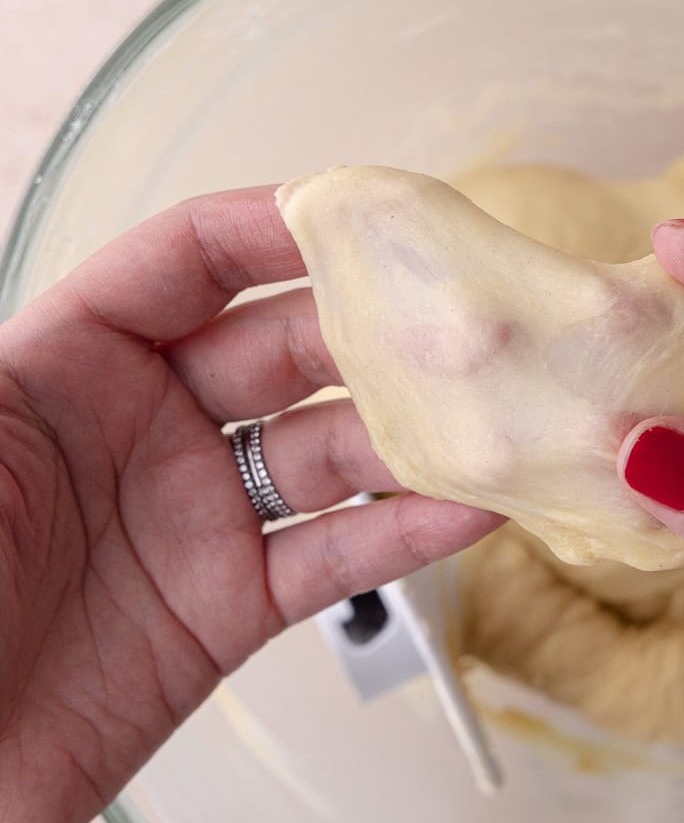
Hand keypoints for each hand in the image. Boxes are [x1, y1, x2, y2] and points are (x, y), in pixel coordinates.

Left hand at [0, 186, 498, 822]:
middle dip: (376, 326)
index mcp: (66, 365)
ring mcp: (196, 516)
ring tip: (498, 413)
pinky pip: (336, 554)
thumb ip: (28, 374)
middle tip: (466, 321)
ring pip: (332, 449)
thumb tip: (120, 300)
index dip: (276, 226)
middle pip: (285, 345)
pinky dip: (408, 532)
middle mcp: (145, 426)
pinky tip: (470, 507)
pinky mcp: (231, 606)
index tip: (367, 216)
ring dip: (415, 430)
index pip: (189, 262)